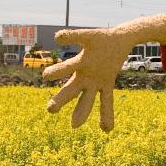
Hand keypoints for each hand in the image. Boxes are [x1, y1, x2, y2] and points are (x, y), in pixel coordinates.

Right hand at [43, 13, 165, 130]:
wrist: (119, 40)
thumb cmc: (101, 37)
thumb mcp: (88, 35)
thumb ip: (73, 35)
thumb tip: (57, 37)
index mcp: (78, 64)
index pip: (66, 69)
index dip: (57, 71)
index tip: (46, 76)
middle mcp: (83, 76)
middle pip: (71, 90)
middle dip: (61, 99)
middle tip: (50, 110)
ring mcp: (96, 81)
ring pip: (87, 99)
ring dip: (81, 112)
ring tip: (75, 126)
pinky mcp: (108, 84)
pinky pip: (107, 101)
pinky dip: (107, 114)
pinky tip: (107, 130)